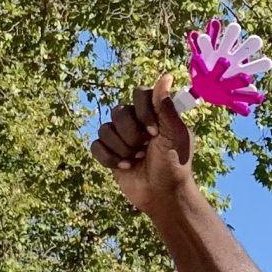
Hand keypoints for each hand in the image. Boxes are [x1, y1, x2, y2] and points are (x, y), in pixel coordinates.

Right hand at [92, 82, 193, 214]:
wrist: (163, 195)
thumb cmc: (174, 165)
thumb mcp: (174, 135)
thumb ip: (166, 106)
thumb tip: (166, 76)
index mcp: (154, 114)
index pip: (139, 94)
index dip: (143, 112)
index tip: (154, 132)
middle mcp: (136, 121)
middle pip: (119, 111)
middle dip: (131, 134)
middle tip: (145, 149)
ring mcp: (121, 137)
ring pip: (105, 128)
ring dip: (121, 148)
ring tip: (136, 159)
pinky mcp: (109, 153)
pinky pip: (96, 145)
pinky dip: (109, 157)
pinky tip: (124, 166)